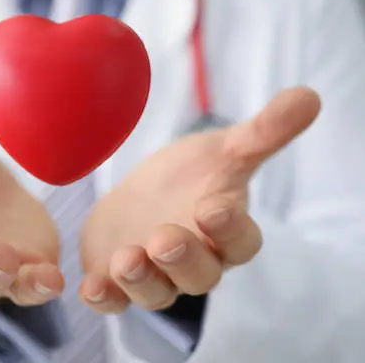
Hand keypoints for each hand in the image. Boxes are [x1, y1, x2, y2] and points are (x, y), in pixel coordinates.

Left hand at [79, 87, 320, 312]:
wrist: (142, 196)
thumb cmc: (188, 177)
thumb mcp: (220, 150)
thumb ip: (261, 132)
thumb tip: (308, 96)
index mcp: (225, 234)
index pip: (241, 243)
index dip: (230, 229)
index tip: (213, 206)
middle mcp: (194, 263)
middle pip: (199, 275)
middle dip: (183, 258)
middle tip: (165, 237)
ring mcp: (156, 277)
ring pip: (156, 293)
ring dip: (142, 279)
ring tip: (126, 258)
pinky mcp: (118, 282)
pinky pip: (115, 301)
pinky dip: (105, 298)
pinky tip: (89, 287)